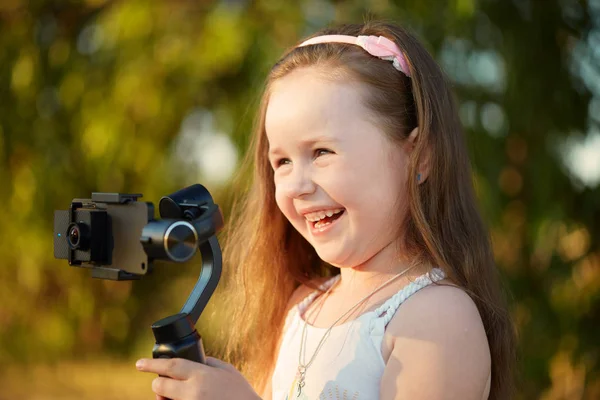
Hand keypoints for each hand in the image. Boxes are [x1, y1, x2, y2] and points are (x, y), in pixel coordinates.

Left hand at [136, 356, 260, 399]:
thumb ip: (207, 363)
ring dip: (165, 397)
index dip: (151, 364)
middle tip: (161, 382)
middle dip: (158, 383)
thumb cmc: (240, 393)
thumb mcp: (227, 370)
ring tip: (179, 395)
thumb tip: (191, 360)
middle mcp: (192, 393)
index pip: (169, 367)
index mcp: (201, 375)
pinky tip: (183, 399)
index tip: (138, 364)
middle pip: (160, 385)